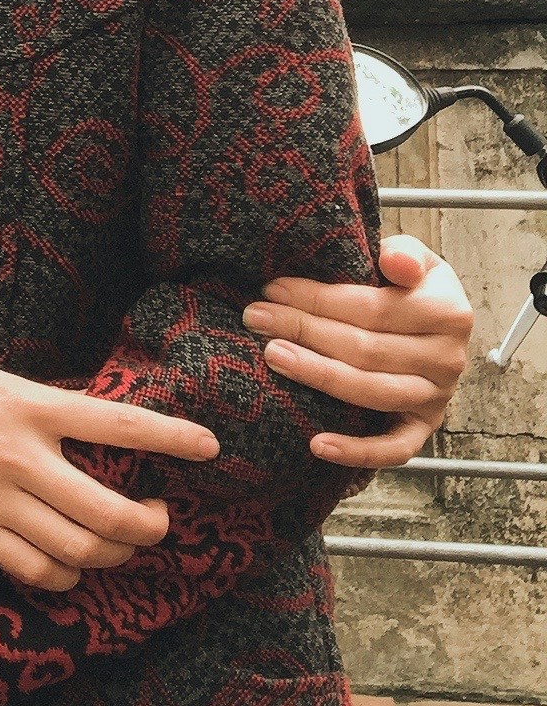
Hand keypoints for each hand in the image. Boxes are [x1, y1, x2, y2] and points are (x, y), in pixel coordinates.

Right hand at [0, 347, 218, 592]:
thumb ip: (37, 400)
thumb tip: (90, 419)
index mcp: (23, 402)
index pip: (116, 422)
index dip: (172, 437)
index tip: (210, 447)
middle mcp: (14, 455)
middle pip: (108, 512)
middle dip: (149, 525)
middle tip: (160, 518)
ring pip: (78, 551)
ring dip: (112, 554)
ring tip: (120, 542)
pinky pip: (32, 570)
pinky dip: (64, 575)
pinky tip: (70, 562)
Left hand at [247, 233, 471, 470]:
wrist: (440, 324)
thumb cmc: (413, 287)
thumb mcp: (416, 258)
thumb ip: (404, 253)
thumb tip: (393, 261)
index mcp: (449, 312)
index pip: (373, 309)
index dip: (320, 300)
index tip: (274, 289)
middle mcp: (448, 359)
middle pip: (365, 349)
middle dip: (304, 331)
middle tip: (256, 318)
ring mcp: (437, 398)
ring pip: (370, 392)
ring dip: (318, 376)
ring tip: (272, 356)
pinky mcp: (423, 428)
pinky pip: (394, 449)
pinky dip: (358, 452)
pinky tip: (317, 445)